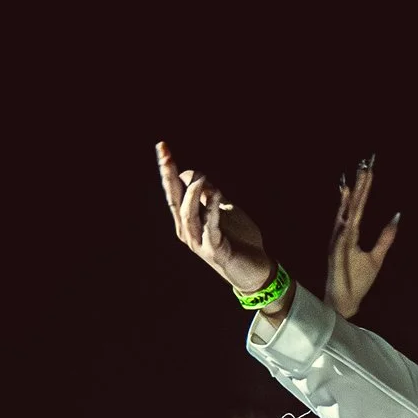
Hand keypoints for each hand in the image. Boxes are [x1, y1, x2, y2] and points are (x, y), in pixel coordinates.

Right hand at [156, 141, 277, 297]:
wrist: (255, 269)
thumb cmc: (239, 240)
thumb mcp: (224, 209)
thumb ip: (210, 195)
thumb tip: (194, 175)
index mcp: (188, 220)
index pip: (174, 191)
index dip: (168, 170)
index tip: (163, 147)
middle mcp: (188, 231)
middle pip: (174, 199)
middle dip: (169, 175)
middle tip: (166, 154)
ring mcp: (199, 242)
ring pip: (188, 214)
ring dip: (194, 192)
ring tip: (202, 175)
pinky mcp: (214, 251)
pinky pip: (210, 228)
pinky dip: (212, 210)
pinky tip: (215, 194)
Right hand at [326, 158, 399, 320]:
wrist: (345, 301)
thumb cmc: (357, 280)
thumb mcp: (376, 257)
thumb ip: (385, 238)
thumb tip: (396, 217)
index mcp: (351, 233)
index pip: (359, 206)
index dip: (364, 188)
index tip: (369, 170)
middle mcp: (342, 234)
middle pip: (352, 206)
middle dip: (358, 186)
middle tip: (364, 165)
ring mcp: (337, 243)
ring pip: (345, 217)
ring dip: (348, 200)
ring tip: (352, 182)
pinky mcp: (335, 255)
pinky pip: (341, 238)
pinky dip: (343, 225)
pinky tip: (347, 213)